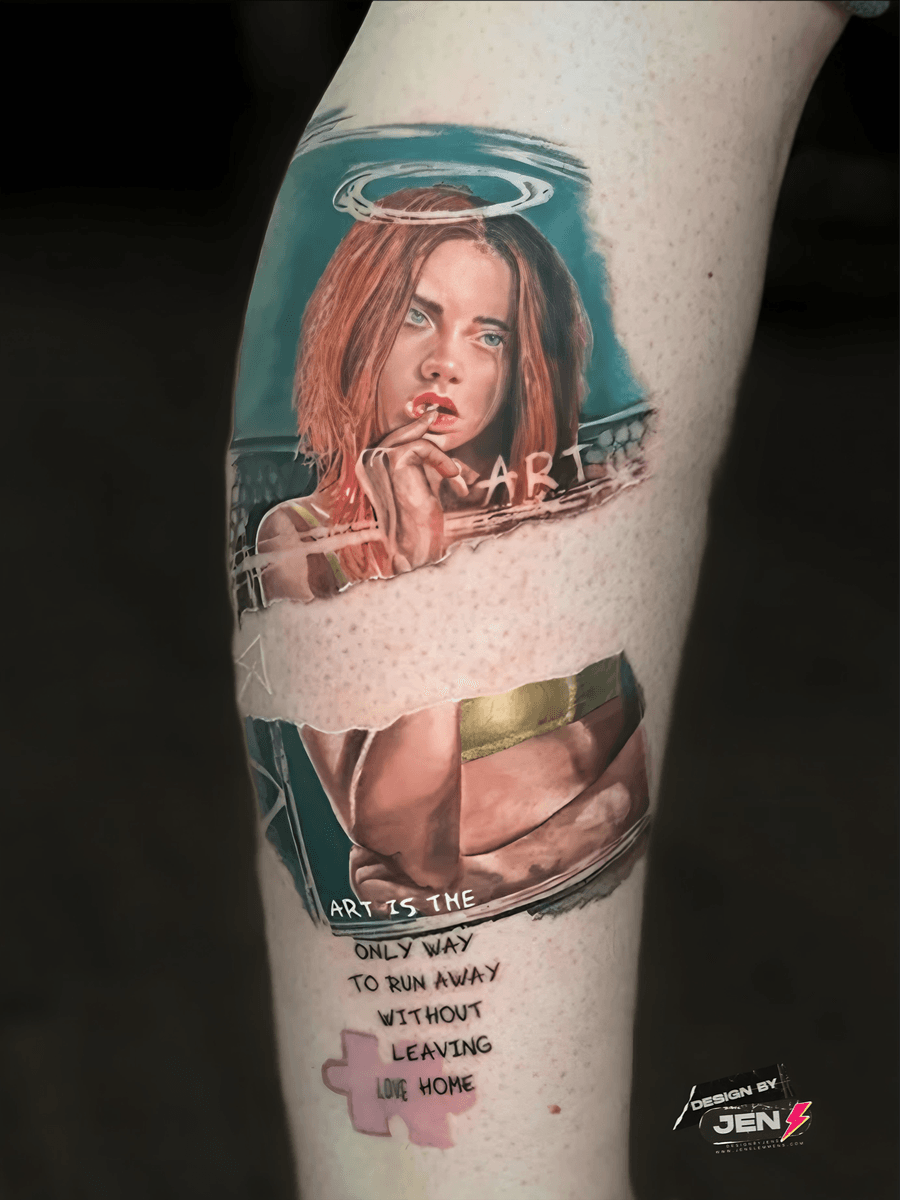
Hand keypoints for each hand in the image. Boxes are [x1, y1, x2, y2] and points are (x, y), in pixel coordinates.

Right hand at [355, 412, 477, 572]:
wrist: (416, 544)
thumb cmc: (419, 521)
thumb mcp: (419, 483)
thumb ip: (420, 463)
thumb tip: (431, 438)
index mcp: (367, 471)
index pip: (388, 442)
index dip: (409, 429)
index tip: (427, 417)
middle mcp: (366, 464)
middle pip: (397, 436)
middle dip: (418, 426)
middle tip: (433, 415)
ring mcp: (377, 460)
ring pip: (413, 441)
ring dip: (440, 457)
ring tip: (455, 476)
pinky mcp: (393, 460)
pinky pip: (423, 447)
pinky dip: (442, 460)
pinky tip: (453, 476)